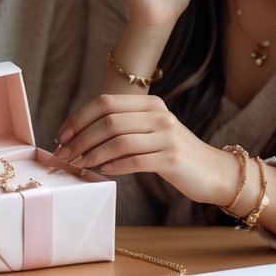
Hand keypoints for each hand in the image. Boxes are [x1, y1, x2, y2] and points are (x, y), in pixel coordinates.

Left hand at [55, 93, 233, 206]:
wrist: (214, 172)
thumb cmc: (173, 154)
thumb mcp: (150, 132)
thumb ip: (123, 128)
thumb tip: (79, 137)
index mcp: (149, 104)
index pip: (105, 103)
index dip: (79, 118)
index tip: (62, 135)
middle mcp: (158, 115)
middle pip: (108, 120)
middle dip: (80, 138)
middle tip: (65, 154)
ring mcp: (167, 135)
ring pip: (118, 140)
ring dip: (92, 153)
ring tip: (79, 165)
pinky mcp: (171, 158)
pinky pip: (134, 160)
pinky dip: (113, 165)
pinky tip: (102, 171)